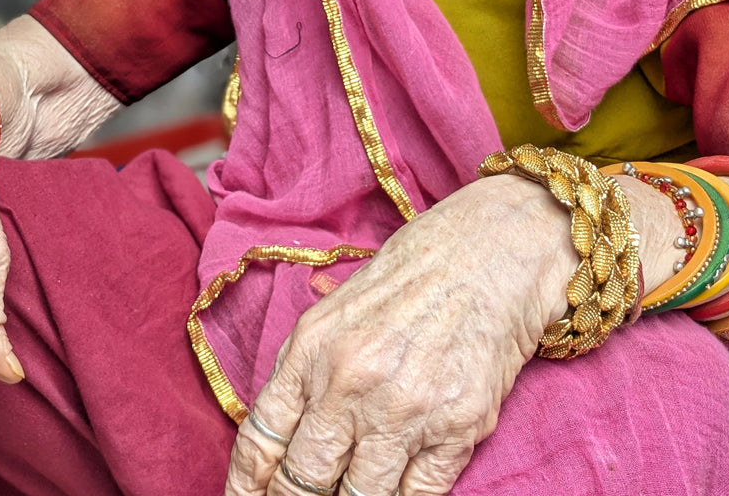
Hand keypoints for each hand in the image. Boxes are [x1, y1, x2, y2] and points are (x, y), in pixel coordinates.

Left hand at [225, 175, 575, 495]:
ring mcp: (403, 411)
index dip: (246, 483)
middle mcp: (350, 383)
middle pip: (304, 479)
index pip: (262, 438)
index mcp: (311, 350)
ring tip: (346, 494)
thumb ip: (303, 371)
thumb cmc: (406, 280)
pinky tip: (393, 489)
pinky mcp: (455, 430)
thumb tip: (279, 438)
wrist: (483, 257)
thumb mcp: (333, 312)